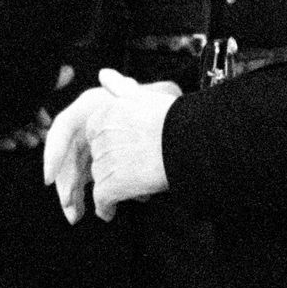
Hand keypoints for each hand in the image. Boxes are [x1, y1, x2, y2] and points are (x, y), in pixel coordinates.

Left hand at [45, 69, 179, 223]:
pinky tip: (109, 212)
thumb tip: (103, 75)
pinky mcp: (112, 184)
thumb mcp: (142, 96)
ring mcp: (105, 161)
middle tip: (139, 171)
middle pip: (101, 158)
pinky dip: (104, 208)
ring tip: (138, 188)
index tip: (130, 153)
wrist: (188, 141)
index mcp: (103, 115)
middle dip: (116, 167)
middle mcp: (99, 138)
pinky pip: (102, 200)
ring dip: (115, 187)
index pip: (98, 136)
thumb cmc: (173, 119)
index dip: (115, 147)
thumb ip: (118, 87)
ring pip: (102, 178)